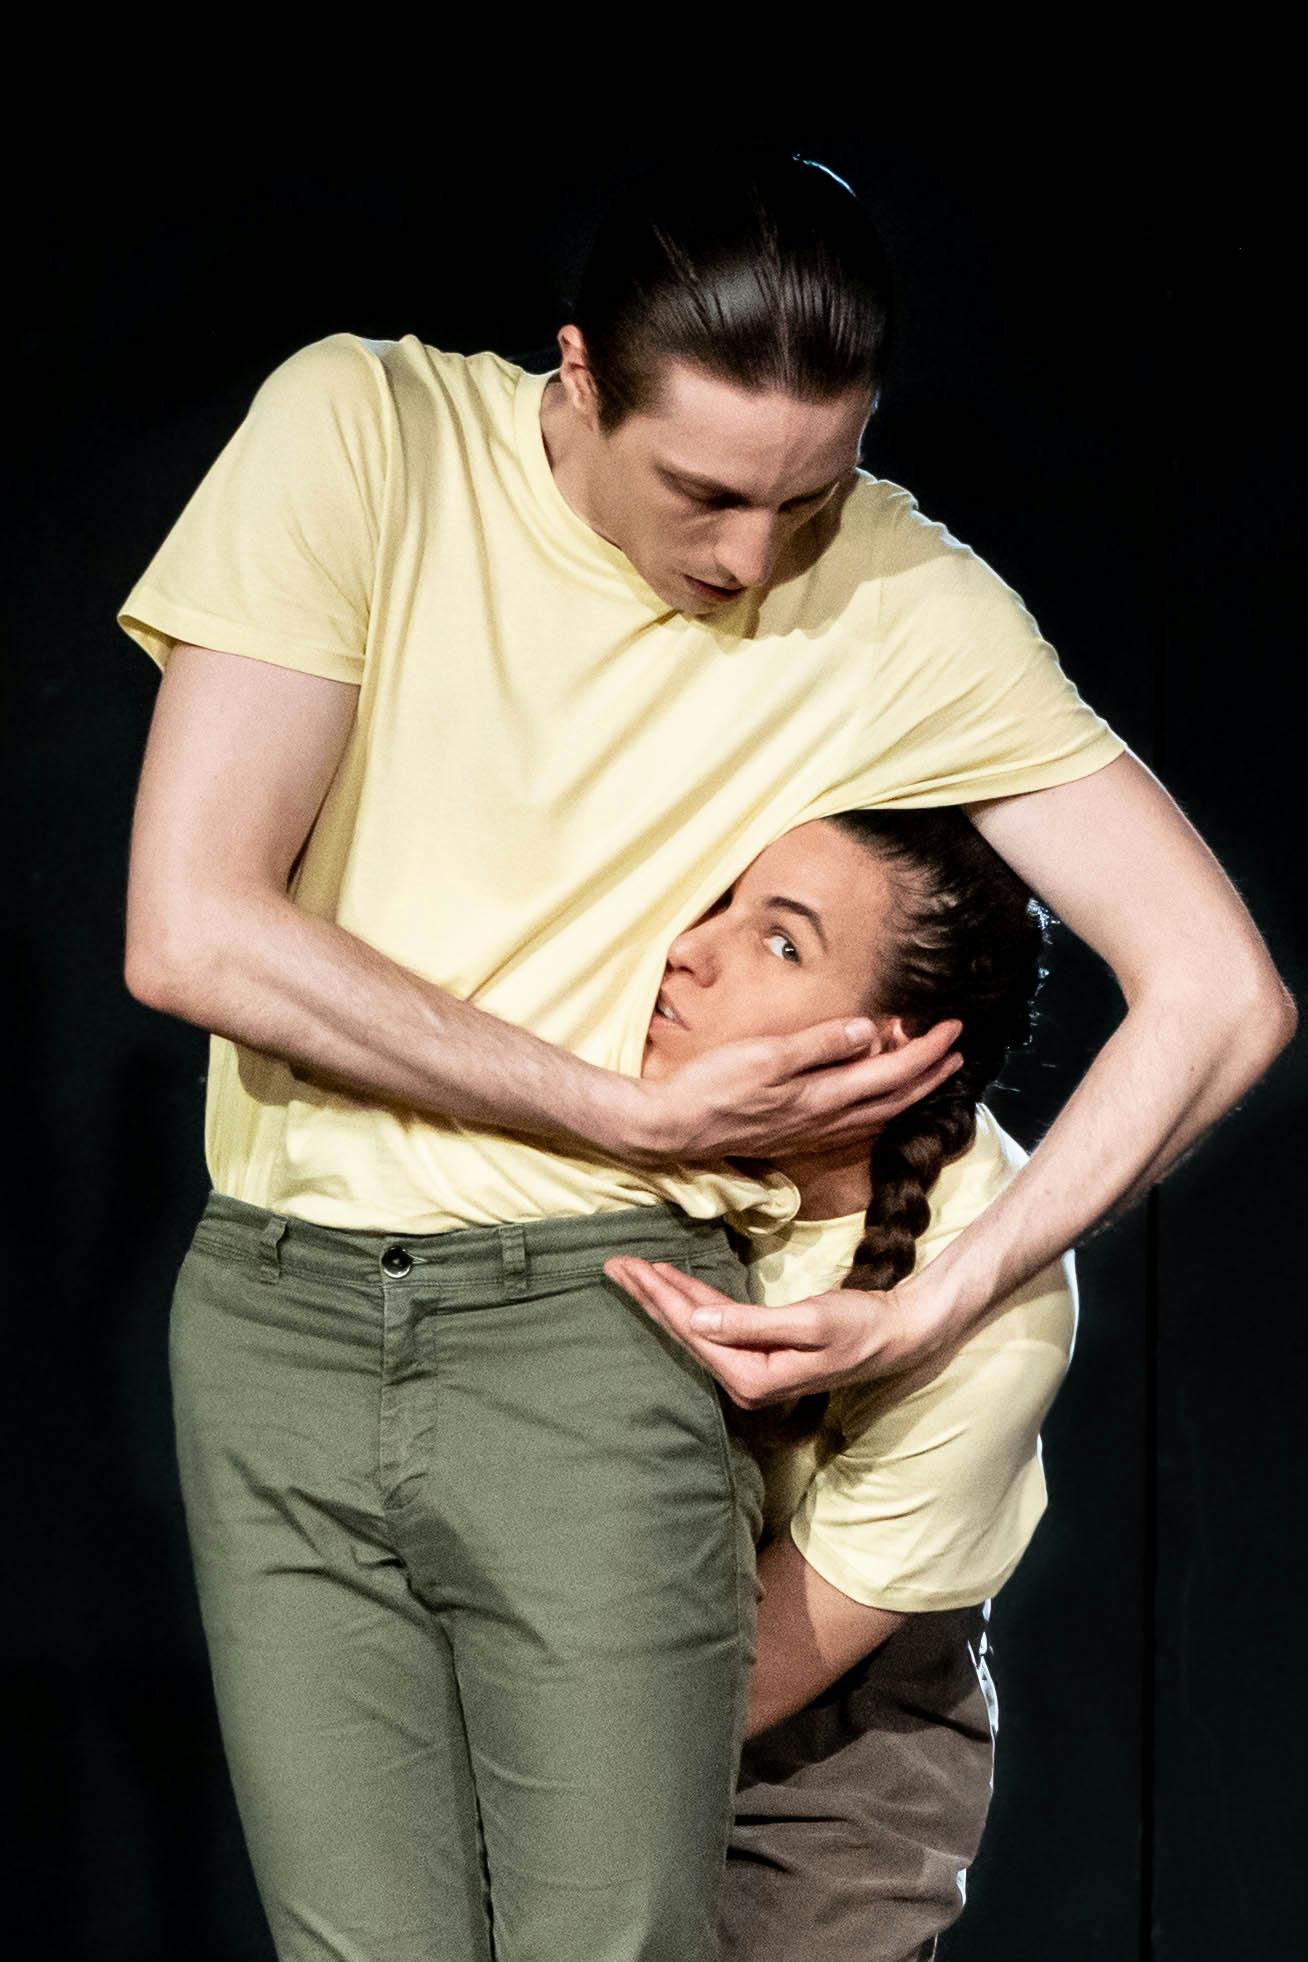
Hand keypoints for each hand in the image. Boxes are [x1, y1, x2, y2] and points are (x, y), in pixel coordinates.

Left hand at [603, 1257, 947, 1403]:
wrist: (895, 1336)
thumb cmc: (859, 1327)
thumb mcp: (809, 1321)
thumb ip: (750, 1324)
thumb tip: (697, 1320)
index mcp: (751, 1376)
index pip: (693, 1329)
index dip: (659, 1296)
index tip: (630, 1266)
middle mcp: (744, 1379)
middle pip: (684, 1331)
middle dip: (648, 1296)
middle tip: (613, 1264)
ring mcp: (749, 1369)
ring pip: (694, 1327)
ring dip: (662, 1297)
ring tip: (630, 1271)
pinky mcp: (757, 1353)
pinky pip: (713, 1325)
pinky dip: (690, 1301)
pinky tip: (671, 1286)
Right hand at [619, 1015, 962, 1166]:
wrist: (673, 1128)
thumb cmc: (712, 1086)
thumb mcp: (764, 1056)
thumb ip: (819, 1044)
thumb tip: (870, 1030)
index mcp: (822, 1097)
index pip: (892, 1073)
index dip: (928, 1051)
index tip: (953, 1027)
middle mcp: (826, 1121)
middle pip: (895, 1099)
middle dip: (931, 1075)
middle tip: (957, 1049)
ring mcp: (812, 1133)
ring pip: (879, 1114)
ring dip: (910, 1092)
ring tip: (931, 1071)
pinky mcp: (797, 1136)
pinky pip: (857, 1123)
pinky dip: (881, 1105)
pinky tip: (878, 1099)